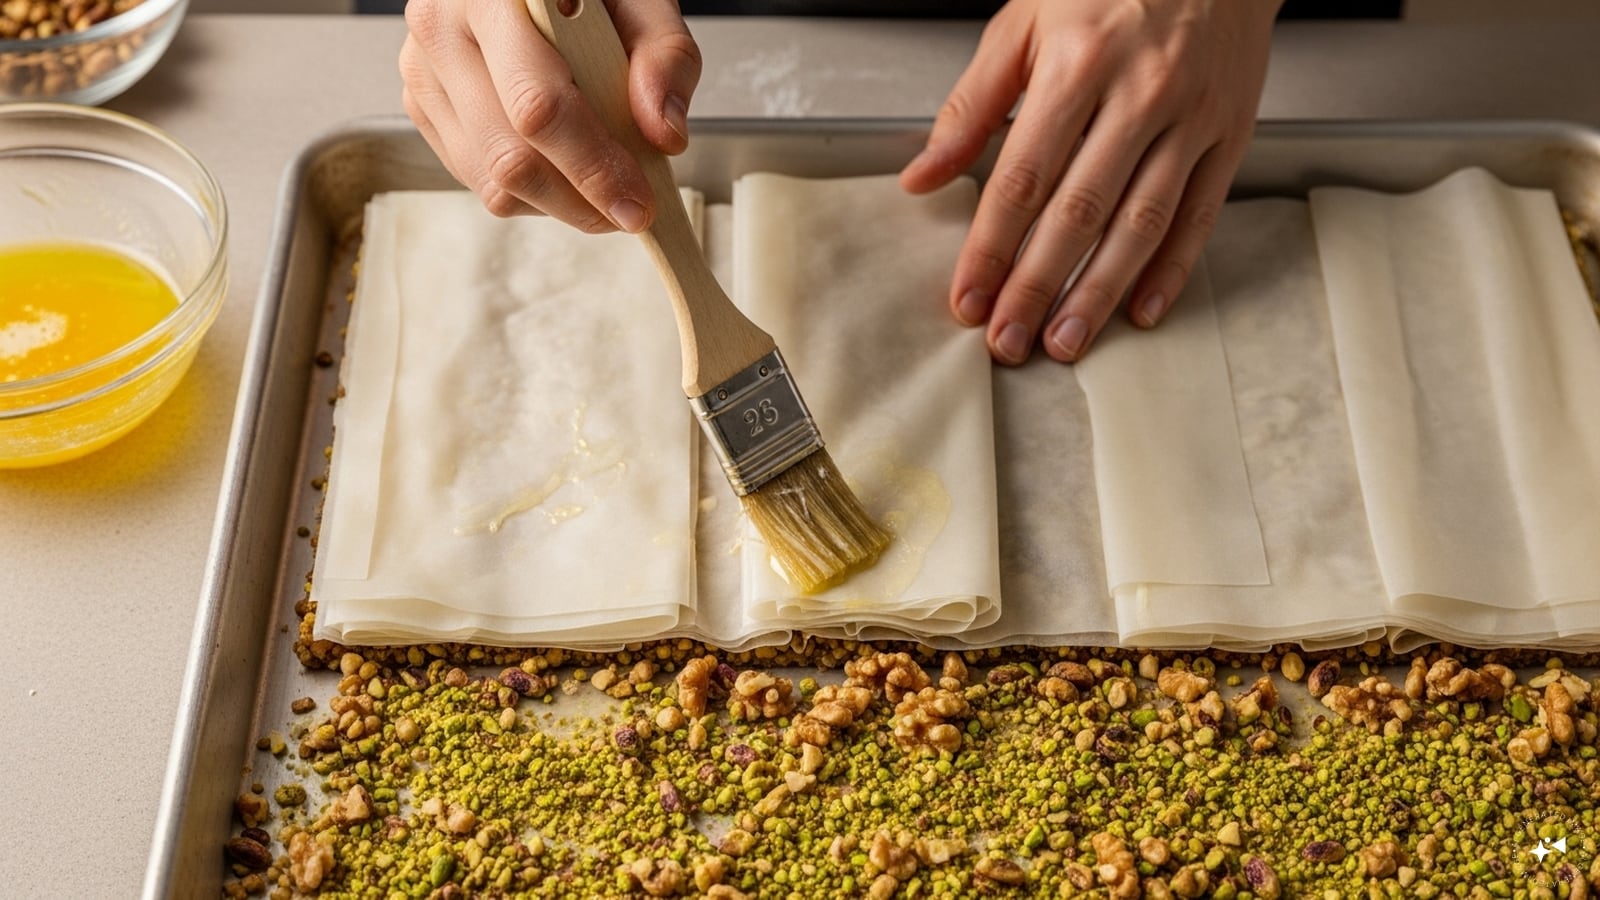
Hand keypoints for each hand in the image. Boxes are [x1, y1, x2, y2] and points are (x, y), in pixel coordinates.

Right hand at [399, 0, 701, 231]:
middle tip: (630, 209)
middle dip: (582, 202)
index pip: (538, 106)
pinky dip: (532, 192)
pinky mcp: (422, 106)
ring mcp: (424, 73)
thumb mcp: (641, 1)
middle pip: (511, 158)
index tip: (637, 203)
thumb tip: (663, 135)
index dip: (593, 167)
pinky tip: (559, 160)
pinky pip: (479, 181)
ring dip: (560, 202)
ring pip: (493, 183)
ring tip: (599, 180)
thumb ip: (665, 56)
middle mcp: (443, 31)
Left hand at [901, 0, 1280, 363]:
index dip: (991, 246)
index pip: (1022, 177)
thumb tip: (921, 175)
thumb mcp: (1024, 20)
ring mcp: (1190, 117)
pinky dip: (1173, 269)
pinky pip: (1199, 213)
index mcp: (1077, 63)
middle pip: (1079, 210)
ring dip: (1100, 291)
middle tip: (1008, 341)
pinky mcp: (1230, 133)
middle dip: (1037, 285)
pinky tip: (1143, 311)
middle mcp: (1139, 93)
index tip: (967, 297)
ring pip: (1141, 222)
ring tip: (1066, 341)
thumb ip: (972, 103)